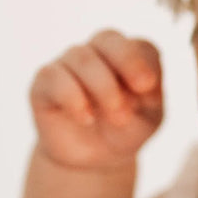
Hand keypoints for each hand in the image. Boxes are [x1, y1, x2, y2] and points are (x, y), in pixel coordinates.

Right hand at [29, 30, 162, 171]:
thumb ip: (153, 97)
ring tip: (118, 118)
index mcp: (129, 56)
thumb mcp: (150, 118)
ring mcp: (68, 64)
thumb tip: (146, 83)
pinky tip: (87, 118)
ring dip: (103, 87)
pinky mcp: (44, 84)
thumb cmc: (125, 131)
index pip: (139, 46)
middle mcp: (97, 52)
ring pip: (82, 57)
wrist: (93, 159)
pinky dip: (72, 96)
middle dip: (126, 62)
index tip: (149, 89)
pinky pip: (53, 76)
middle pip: (108, 38)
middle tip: (136, 95)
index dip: (143, 63)